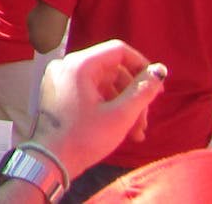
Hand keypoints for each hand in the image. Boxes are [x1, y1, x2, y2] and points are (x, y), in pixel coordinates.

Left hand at [28, 39, 166, 178]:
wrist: (50, 160)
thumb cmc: (85, 137)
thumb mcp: (121, 115)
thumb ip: (143, 90)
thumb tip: (160, 71)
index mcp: (79, 65)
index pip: (119, 51)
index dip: (142, 67)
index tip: (157, 89)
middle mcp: (67, 65)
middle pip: (113, 70)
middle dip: (133, 95)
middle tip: (145, 121)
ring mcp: (61, 78)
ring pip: (104, 84)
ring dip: (124, 105)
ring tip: (136, 132)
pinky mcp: (60, 92)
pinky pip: (91, 91)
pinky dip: (108, 106)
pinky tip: (122, 129)